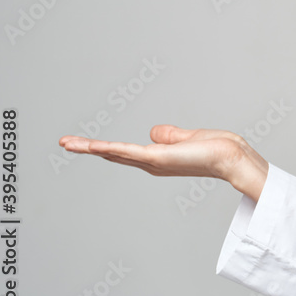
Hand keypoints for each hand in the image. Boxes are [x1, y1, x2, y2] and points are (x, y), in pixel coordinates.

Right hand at [58, 126, 268, 201]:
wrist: (231, 157)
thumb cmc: (217, 149)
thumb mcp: (187, 138)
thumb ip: (170, 136)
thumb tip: (154, 132)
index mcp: (158, 158)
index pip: (125, 152)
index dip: (104, 148)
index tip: (85, 143)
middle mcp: (152, 163)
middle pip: (113, 155)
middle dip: (88, 149)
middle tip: (65, 142)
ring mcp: (153, 161)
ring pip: (114, 153)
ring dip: (89, 148)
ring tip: (67, 142)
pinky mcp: (157, 157)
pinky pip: (126, 151)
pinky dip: (107, 148)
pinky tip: (90, 145)